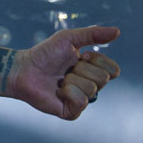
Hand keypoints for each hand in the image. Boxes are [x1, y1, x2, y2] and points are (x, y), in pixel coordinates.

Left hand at [6, 25, 121, 119]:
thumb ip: (93, 34)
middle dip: (81, 69)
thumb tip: (118, 31)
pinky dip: (68, 92)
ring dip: (72, 79)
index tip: (80, 56)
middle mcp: (90, 86)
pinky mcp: (72, 112)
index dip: (96, 60)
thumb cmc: (45, 53)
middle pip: (103, 78)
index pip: (113, 70)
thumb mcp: (69, 38)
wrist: (24, 68)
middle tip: (66, 69)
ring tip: (59, 79)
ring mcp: (82, 100)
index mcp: (93, 71)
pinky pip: (81, 101)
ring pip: (91, 88)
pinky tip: (57, 91)